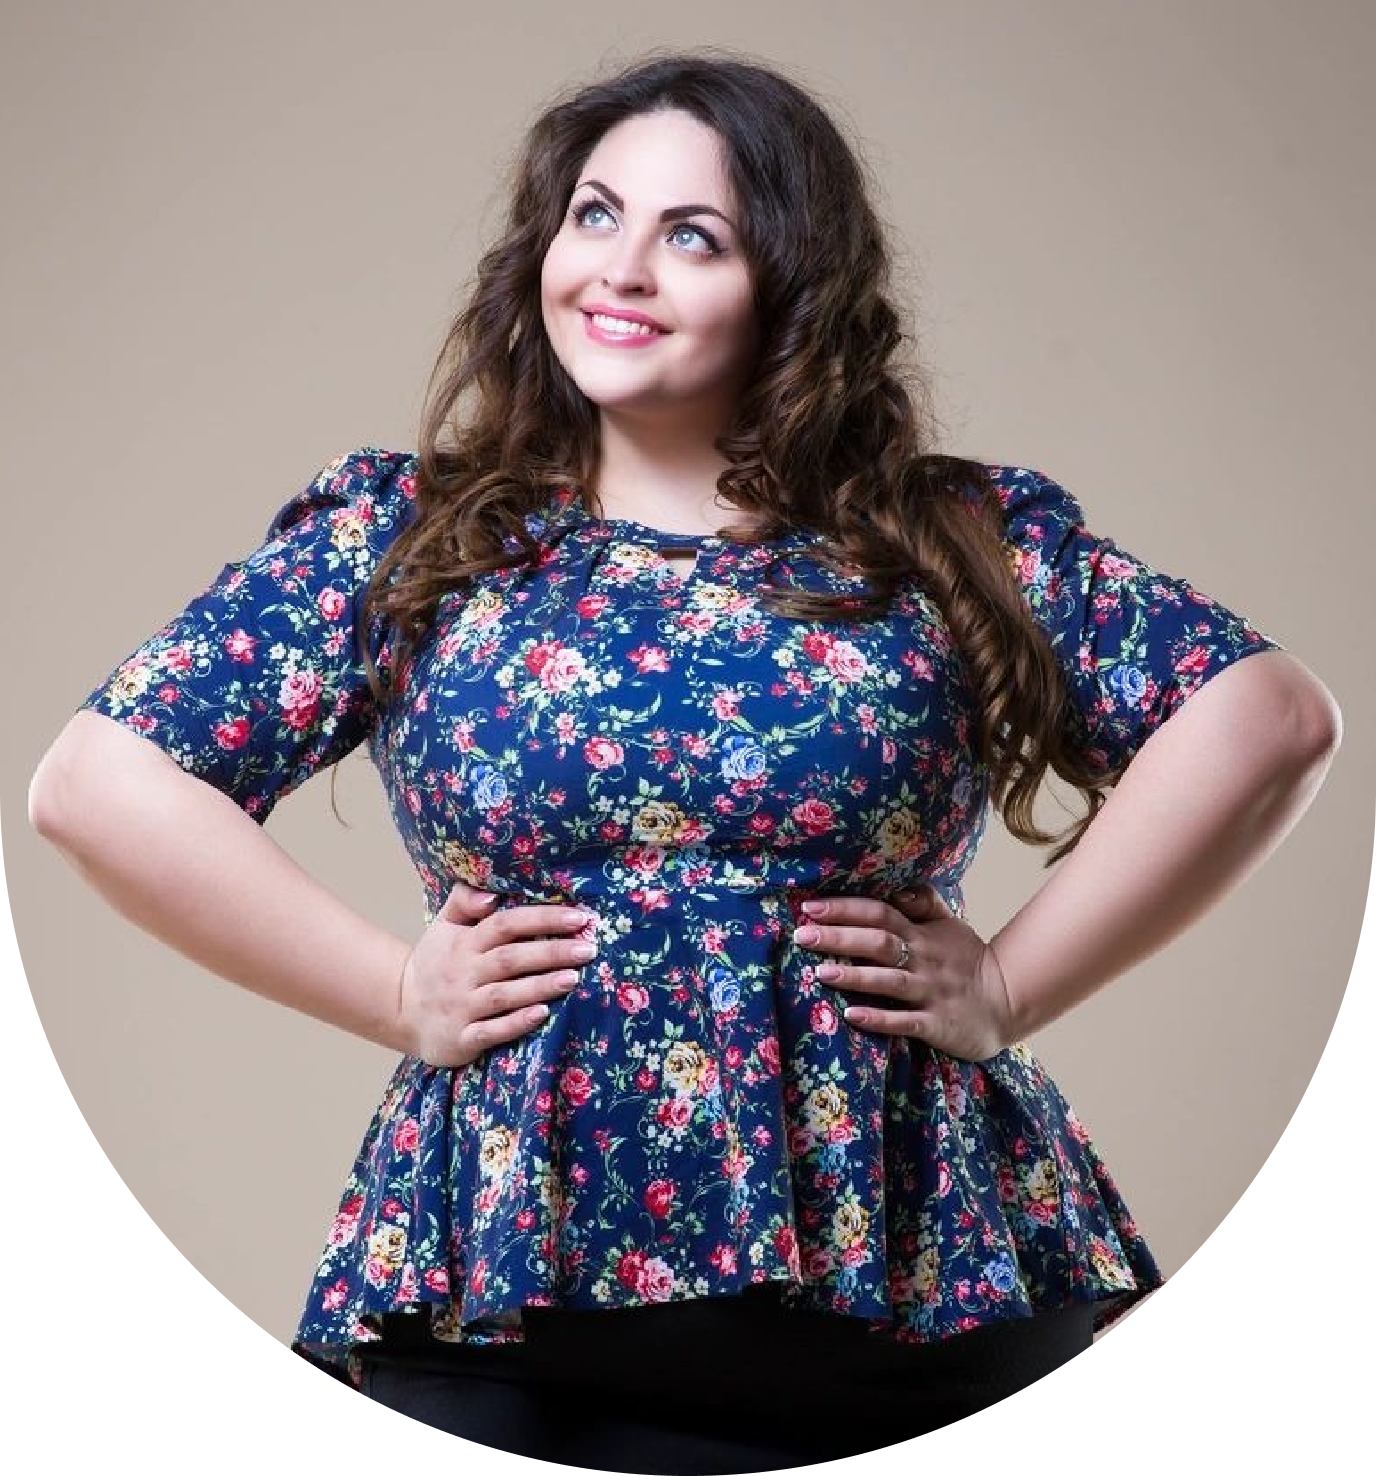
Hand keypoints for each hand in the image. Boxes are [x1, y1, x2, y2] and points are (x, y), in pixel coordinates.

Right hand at [397, 878, 598, 1067]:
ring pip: (505, 995)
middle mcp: (464, 973)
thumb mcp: (443, 926)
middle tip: (588, 949)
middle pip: (511, 958)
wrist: (401, 1009)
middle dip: (551, 952)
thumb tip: (490, 894)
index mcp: (464, 943)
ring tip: (574, 978)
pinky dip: (516, 1023)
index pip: (506, 924)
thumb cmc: (435, 963)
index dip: (542, 919)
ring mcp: (462, 1006)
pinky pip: (491, 1031)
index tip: (579, 917)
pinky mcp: (461, 1038)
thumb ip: (464, 901)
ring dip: (540, 986)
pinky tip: (542, 1014)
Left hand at [793, 886, 1013, 1061]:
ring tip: (820, 973)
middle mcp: (923, 960)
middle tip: (803, 935)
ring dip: (854, 976)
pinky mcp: (937, 1024)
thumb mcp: (949, 925)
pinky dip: (879, 1018)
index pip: (880, 914)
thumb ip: (922, 902)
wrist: (1008, 1001)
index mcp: (921, 934)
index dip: (845, 909)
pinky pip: (905, 1021)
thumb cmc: (968, 961)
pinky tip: (852, 1016)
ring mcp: (930, 992)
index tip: (810, 908)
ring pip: (889, 981)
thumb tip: (896, 884)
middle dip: (839, 938)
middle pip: (878, 942)